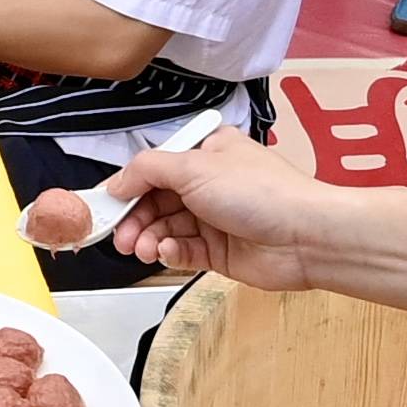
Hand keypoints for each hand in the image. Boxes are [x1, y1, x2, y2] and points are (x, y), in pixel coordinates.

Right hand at [17, 133, 351, 283]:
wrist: (305, 237)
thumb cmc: (257, 192)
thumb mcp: (193, 167)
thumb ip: (147, 171)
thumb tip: (114, 184)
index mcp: (206, 152)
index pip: (154, 168)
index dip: (127, 188)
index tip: (102, 207)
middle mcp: (208, 183)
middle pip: (155, 201)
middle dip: (134, 219)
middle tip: (118, 237)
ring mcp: (213, 219)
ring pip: (165, 229)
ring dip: (149, 238)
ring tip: (142, 249)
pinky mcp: (219, 252)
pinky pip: (183, 252)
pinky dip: (171, 254)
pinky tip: (169, 254)